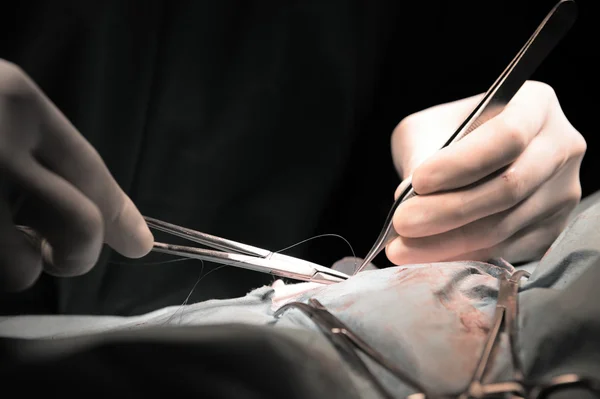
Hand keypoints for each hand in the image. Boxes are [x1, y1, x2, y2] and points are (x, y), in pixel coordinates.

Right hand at [0, 60, 153, 291]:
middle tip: (54, 254)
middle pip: (78, 226)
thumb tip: (129, 232)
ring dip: (17, 264)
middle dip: (77, 254)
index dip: (119, 212)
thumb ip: (50, 154)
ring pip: (19, 269)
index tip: (142, 244)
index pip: (89, 168)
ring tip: (0, 235)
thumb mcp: (3, 111)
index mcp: (16, 102)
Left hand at [387, 81, 585, 264]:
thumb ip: (420, 155)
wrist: (470, 157)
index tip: (419, 181)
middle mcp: (561, 148)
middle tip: (403, 222)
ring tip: (403, 247)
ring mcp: (561, 193)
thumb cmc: (448, 133)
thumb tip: (408, 197)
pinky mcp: (550, 229)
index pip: (508, 136)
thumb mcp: (427, 128)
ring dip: (447, 241)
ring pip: (505, 225)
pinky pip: (504, 250)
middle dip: (449, 210)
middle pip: (510, 187)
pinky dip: (461, 255)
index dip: (463, 163)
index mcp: (536, 105)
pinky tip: (427, 255)